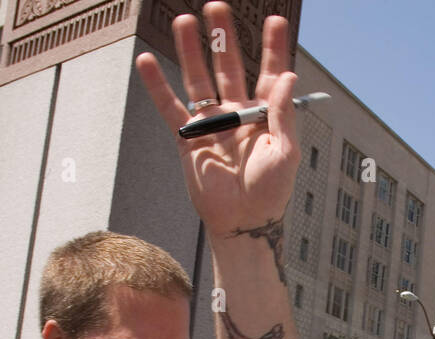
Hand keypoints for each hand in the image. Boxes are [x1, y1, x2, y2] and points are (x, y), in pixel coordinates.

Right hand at [135, 3, 299, 239]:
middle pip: (228, 66)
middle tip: (218, 7)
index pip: (269, 73)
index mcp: (264, 115)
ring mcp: (212, 124)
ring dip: (190, 50)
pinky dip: (157, 85)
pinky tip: (146, 60)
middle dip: (223, 37)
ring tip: (185, 20)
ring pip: (198, 79)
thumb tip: (288, 76)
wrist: (243, 222)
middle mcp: (237, 113)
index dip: (272, 48)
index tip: (274, 20)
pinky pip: (170, 108)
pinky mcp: (188, 139)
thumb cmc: (270, 192)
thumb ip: (284, 114)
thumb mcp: (286, 153)